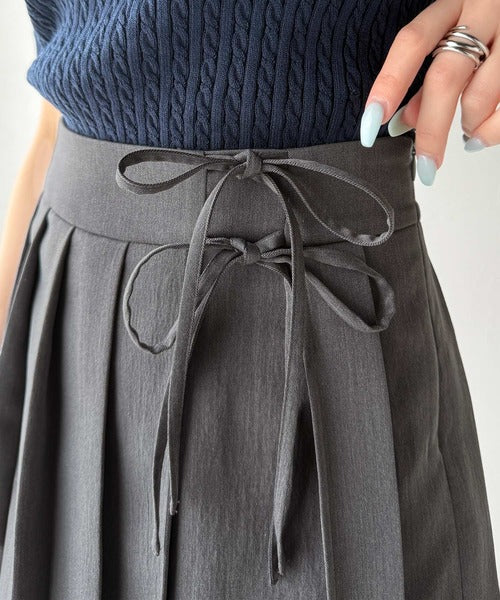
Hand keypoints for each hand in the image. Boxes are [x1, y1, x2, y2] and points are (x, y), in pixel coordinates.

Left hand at [359, 0, 499, 185]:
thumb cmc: (488, 23)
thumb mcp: (453, 36)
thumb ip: (428, 78)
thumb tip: (401, 124)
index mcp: (453, 3)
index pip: (412, 42)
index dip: (389, 84)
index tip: (371, 123)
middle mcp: (482, 11)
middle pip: (446, 78)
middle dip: (430, 129)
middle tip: (426, 166)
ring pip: (481, 95)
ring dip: (469, 124)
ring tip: (467, 133)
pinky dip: (492, 130)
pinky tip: (481, 134)